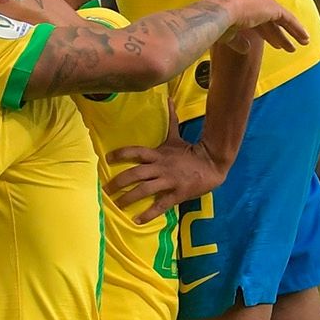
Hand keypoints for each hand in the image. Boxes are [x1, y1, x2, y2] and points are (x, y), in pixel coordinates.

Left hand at [108, 107, 225, 222]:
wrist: (212, 164)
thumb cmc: (190, 152)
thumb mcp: (176, 136)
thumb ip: (170, 119)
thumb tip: (169, 99)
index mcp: (158, 154)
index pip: (136, 152)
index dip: (121, 154)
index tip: (107, 158)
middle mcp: (161, 167)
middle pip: (136, 173)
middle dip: (119, 182)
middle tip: (106, 189)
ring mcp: (169, 180)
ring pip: (145, 190)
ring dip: (129, 198)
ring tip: (117, 205)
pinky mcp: (177, 193)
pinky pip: (161, 205)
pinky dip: (149, 214)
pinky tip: (137, 220)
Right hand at [213, 0, 307, 53]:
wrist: (220, 14)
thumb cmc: (219, 24)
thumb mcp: (229, 35)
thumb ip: (238, 41)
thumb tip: (247, 49)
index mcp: (244, 6)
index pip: (260, 22)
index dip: (268, 34)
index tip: (275, 45)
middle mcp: (256, 1)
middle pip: (273, 21)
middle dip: (281, 35)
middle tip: (290, 47)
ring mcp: (265, 3)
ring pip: (284, 20)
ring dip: (294, 32)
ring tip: (304, 43)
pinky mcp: (273, 8)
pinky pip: (289, 20)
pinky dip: (297, 29)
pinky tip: (305, 37)